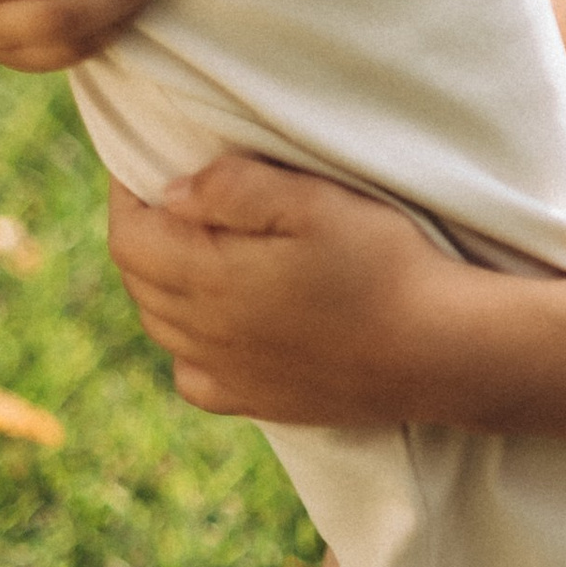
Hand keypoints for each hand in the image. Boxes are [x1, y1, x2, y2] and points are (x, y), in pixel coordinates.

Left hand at [110, 155, 461, 422]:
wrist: (438, 349)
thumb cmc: (382, 263)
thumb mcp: (314, 201)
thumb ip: (234, 188)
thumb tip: (170, 192)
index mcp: (209, 277)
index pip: (128, 236)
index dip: (126, 195)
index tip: (144, 164)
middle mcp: (205, 333)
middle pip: (140, 281)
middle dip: (146, 235)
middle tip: (177, 201)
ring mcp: (230, 373)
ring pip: (161, 328)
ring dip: (164, 287)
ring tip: (199, 254)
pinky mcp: (259, 402)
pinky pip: (192, 378)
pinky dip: (190, 348)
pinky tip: (220, 327)